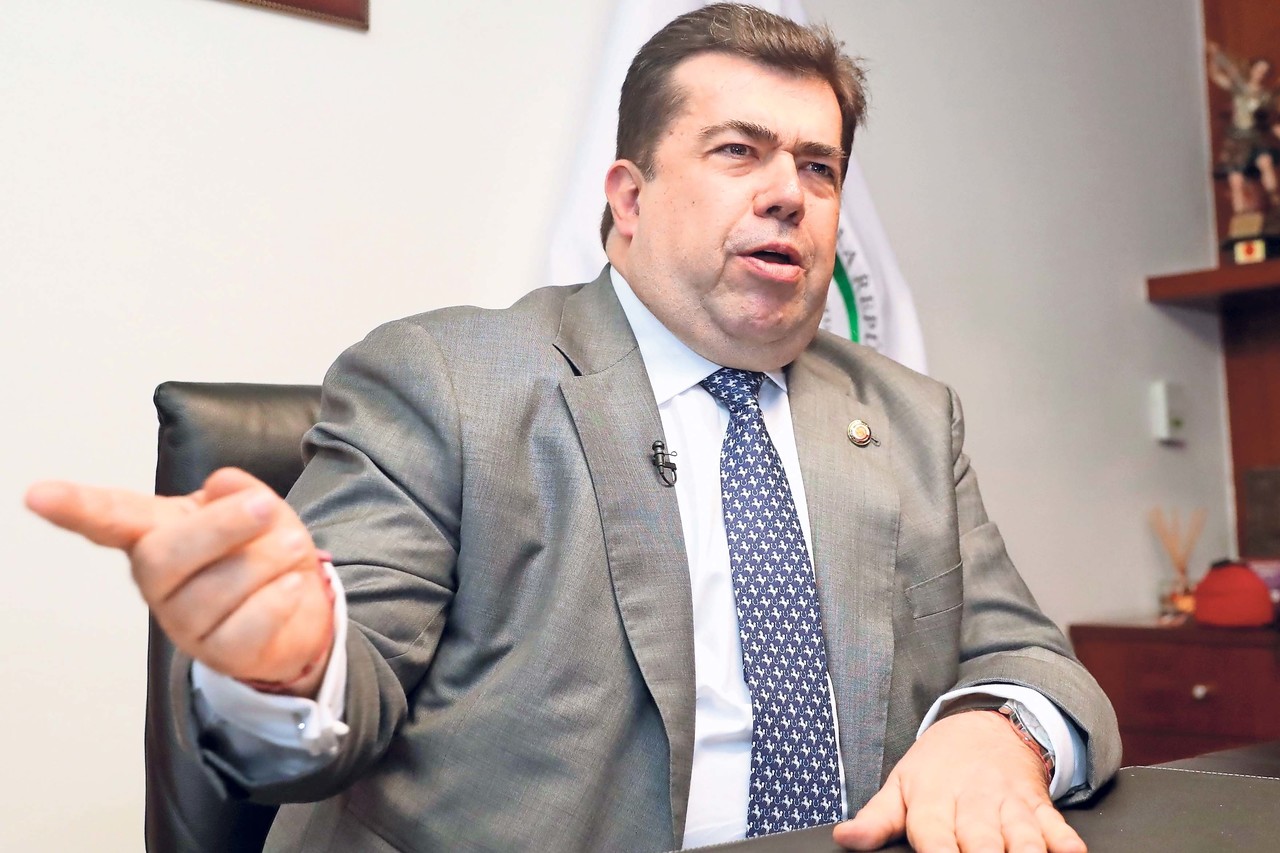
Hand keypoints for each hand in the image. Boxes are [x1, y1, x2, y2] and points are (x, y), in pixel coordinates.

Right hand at [25, 468, 333, 696]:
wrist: (299, 603)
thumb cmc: (261, 549)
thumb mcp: (256, 507)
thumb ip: (239, 492)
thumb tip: (222, 486)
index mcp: (156, 533)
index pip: (107, 518)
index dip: (74, 507)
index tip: (37, 495)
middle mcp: (159, 581)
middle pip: (165, 555)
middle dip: (221, 527)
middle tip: (264, 507)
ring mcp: (184, 622)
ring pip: (217, 589)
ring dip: (267, 561)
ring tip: (292, 546)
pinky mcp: (220, 653)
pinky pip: (246, 626)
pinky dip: (278, 601)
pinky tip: (292, 586)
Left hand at [833, 710, 1083, 852]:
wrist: (984, 725)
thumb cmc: (937, 767)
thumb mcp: (900, 786)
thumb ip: (875, 819)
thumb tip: (844, 838)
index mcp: (933, 801)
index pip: (934, 838)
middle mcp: (974, 803)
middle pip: (982, 843)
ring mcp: (1009, 804)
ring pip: (1023, 838)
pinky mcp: (1040, 805)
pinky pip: (1058, 827)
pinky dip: (1066, 843)